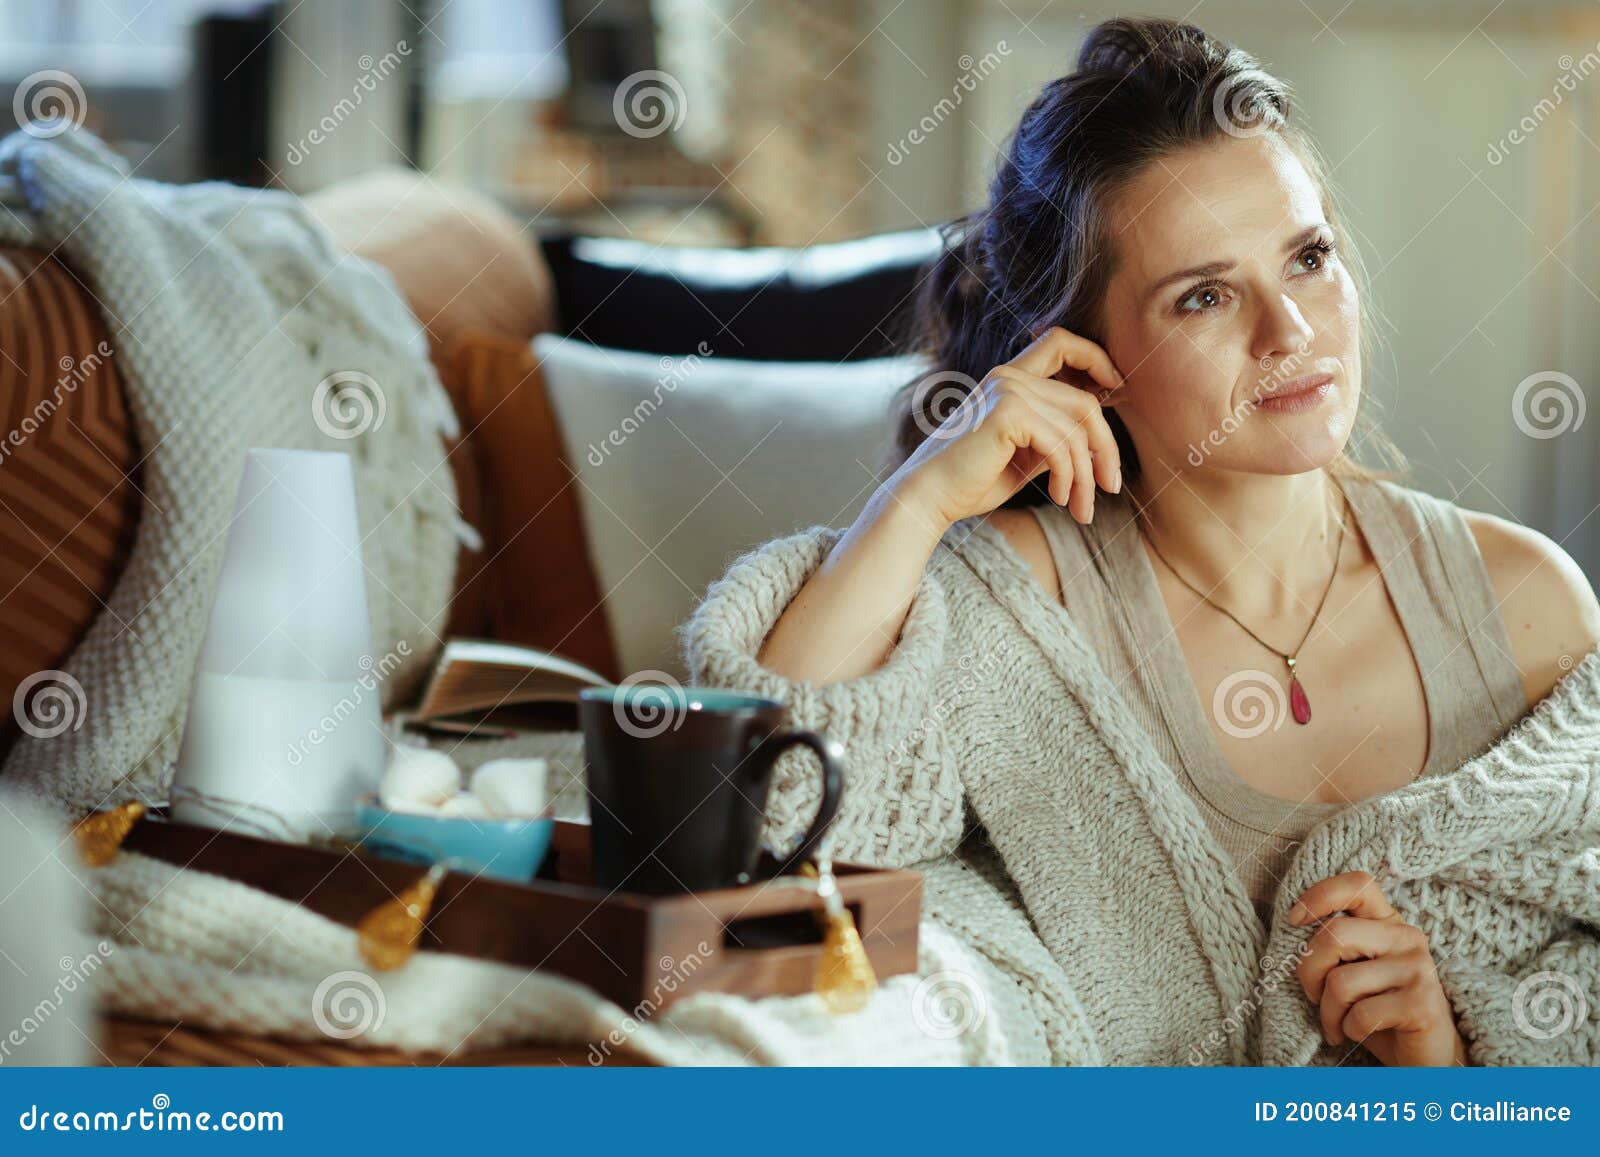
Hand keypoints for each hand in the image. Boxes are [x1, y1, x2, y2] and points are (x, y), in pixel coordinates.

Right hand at [891, 326, 1125, 529]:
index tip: (1118, 390)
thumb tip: (1098, 439)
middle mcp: (1008, 376)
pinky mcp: (1008, 413)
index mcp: (1009, 379)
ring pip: (1078, 427)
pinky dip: (1069, 476)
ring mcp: (1008, 390)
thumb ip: (1056, 439)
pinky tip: (1060, 498)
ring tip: (1082, 507)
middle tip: (1111, 487)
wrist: (927, 498)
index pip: (1061, 342)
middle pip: (1084, 401)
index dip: (1097, 358)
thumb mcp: (1025, 457)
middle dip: (1106, 448)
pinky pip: (1062, 444)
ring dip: (1086, 474)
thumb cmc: (970, 482)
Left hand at [1290, 871, 1469, 1065]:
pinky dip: (1348, 1030)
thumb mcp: (1354, 967)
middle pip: (1334, 935)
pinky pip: (1360, 1014)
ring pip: (1341, 982)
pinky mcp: (1423, 1004)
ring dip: (1328, 1012)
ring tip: (1337, 1024)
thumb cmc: (1379, 1008)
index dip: (1319, 895)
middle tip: (1314, 996)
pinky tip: (1358, 1034)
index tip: (1294, 919)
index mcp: (1388, 921)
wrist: (1425, 1055)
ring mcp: (1419, 969)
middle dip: (1309, 972)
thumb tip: (1294, 924)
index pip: (1357, 884)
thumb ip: (1335, 944)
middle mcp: (1407, 937)